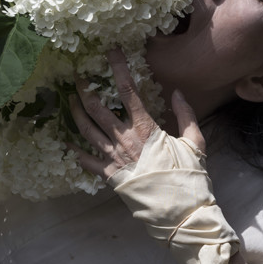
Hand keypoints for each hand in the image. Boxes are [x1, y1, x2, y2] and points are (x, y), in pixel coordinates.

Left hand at [69, 48, 204, 179]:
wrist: (180, 211)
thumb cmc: (189, 176)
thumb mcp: (195, 142)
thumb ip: (186, 114)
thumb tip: (177, 92)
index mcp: (145, 128)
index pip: (127, 91)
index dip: (118, 68)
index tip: (111, 52)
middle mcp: (125, 140)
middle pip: (98, 108)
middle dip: (85, 89)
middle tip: (78, 76)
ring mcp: (114, 158)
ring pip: (87, 130)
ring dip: (76, 113)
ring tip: (69, 100)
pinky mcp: (110, 176)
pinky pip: (87, 161)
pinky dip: (75, 151)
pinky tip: (67, 142)